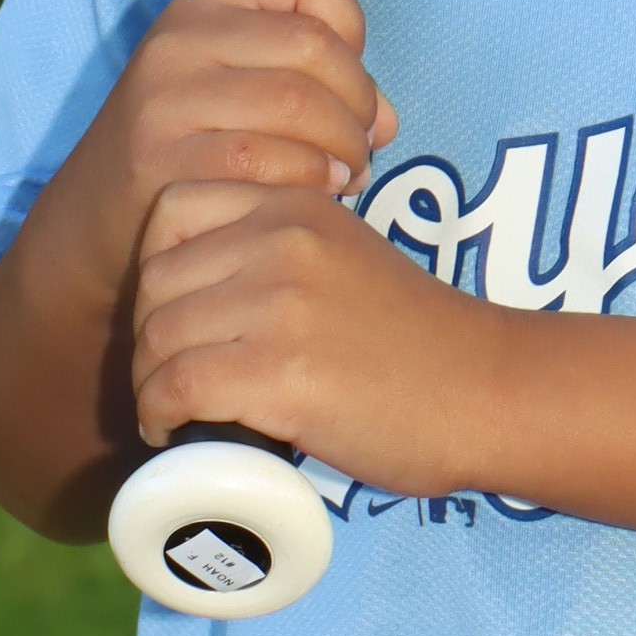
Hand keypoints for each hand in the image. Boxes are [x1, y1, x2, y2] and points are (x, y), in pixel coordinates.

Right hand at [61, 0, 393, 296]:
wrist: (96, 221)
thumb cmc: (189, 150)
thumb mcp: (236, 91)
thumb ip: (318, 89)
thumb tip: (387, 121)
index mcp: (203, 7)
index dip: (351, 23)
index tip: (347, 79)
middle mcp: (180, 42)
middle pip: (315, 46)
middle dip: (359, 102)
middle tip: (364, 146)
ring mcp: (167, 101)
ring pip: (299, 105)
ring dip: (345, 148)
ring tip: (350, 176)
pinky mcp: (164, 163)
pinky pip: (268, 163)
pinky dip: (311, 182)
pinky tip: (318, 199)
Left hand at [129, 179, 502, 488]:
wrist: (488, 392)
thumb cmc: (419, 340)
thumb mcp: (348, 254)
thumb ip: (288, 246)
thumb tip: (206, 283)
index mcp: (295, 203)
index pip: (171, 208)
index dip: (156, 269)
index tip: (176, 315)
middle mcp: (282, 240)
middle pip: (156, 280)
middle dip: (148, 336)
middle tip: (169, 378)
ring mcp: (279, 305)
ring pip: (158, 336)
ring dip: (150, 383)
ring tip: (171, 411)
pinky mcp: (279, 372)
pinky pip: (177, 386)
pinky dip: (160, 415)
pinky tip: (171, 432)